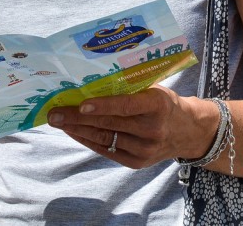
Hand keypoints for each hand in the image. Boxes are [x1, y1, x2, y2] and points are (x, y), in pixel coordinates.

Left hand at [47, 87, 200, 168]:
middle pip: (109, 124)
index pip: (126, 106)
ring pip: (104, 138)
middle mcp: (152, 130)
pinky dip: (87, 140)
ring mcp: (145, 150)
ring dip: (77, 129)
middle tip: (54, 113)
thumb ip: (128, 87)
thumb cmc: (163, 103)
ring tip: (57, 121)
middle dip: (77, 118)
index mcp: (158, 105)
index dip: (102, 106)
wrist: (188, 132)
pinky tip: (73, 131)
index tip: (80, 105)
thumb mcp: (153, 89)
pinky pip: (106, 150)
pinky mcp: (137, 162)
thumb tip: (90, 79)